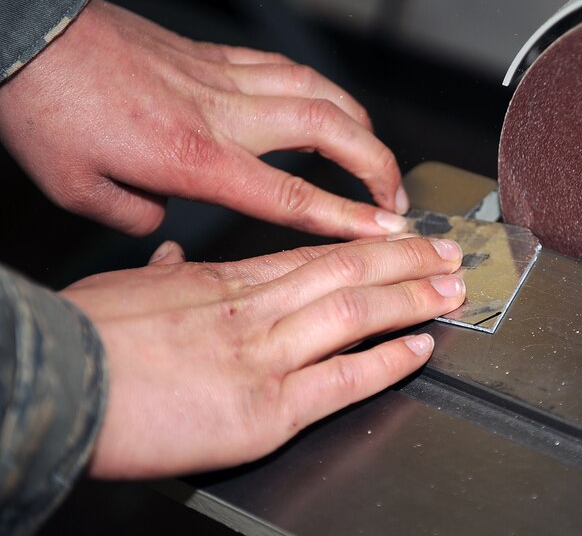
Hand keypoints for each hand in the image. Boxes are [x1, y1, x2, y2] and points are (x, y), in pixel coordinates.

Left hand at [0, 0, 408, 236]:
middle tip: (397, 197)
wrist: (27, 36)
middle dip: (376, 165)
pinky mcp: (214, 56)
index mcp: (193, 157)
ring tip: (374, 155)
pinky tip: (326, 105)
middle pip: (328, 131)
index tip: (388, 229)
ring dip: (359, 124)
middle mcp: (223, 113)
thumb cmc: (47, 109)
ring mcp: (223, 77)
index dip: (348, 215)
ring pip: (318, 91)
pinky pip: (286, 68)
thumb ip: (137, 219)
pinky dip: (319, 89)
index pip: (291, 194)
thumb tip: (162, 224)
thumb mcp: (80, 189)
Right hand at [60, 234, 464, 478]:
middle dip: (409, 261)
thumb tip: (169, 259)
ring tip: (454, 292)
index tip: (401, 240)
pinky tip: (420, 349)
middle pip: (350, 272)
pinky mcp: (267, 409)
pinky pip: (345, 379)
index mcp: (224, 281)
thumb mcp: (123, 289)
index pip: (314, 255)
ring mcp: (266, 356)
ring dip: (414, 299)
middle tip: (451, 254)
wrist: (58, 383)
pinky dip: (389, 362)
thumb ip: (160, 276)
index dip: (367, 246)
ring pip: (359, 313)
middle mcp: (257, 309)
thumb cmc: (84, 338)